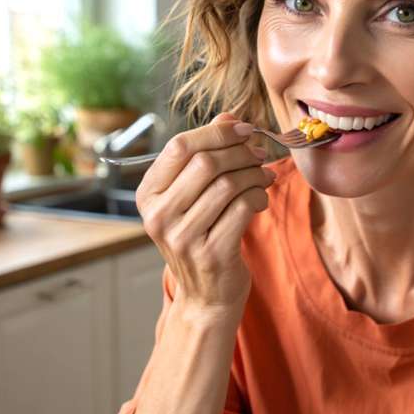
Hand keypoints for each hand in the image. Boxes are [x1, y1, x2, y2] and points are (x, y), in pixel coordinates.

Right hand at [135, 113, 274, 311]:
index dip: (217, 131)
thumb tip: (230, 116)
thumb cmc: (201, 236)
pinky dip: (259, 196)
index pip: (180, 146)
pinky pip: (243, 208)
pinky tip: (261, 199)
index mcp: (148, 195)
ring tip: (266, 176)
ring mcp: (183, 237)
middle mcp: (158, 216)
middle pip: (206, 162)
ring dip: (255, 174)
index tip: (245, 129)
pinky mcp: (211, 254)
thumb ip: (207, 153)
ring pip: (228, 184)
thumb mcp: (194, 195)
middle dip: (241, 152)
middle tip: (261, 154)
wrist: (206, 296)